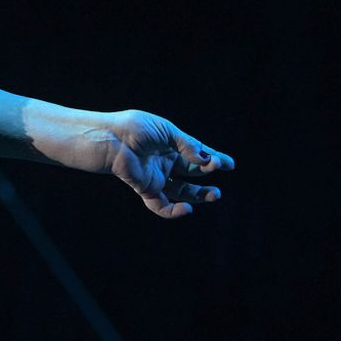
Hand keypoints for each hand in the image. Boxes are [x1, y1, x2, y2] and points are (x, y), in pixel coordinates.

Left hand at [101, 110, 234, 218]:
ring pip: (182, 191)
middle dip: (208, 172)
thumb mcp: (166, 131)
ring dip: (199, 195)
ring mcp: (156, 176)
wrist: (110, 139)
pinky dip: (174, 211)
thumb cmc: (134, 128)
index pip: (196, 153)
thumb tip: (208, 159)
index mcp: (170, 144)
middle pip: (192, 171)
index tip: (229, 164)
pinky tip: (188, 208)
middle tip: (219, 170)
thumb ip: (187, 145)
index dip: (213, 158)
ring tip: (215, 194)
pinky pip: (161, 206)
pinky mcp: (146, 189)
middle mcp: (165, 161)